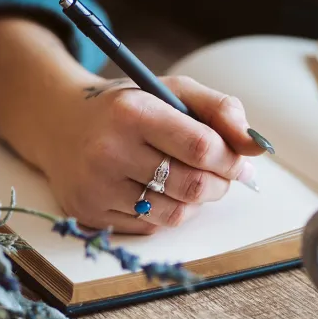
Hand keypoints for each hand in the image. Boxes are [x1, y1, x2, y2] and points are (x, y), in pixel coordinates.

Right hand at [40, 76, 265, 233]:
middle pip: (193, 186)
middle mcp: (108, 151)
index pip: (202, 147)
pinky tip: (160, 191)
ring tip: (192, 181)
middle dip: (221, 183)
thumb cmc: (129, 107)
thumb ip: (221, 110)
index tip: (238, 160)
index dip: (231, 159)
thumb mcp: (173, 91)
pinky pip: (151, 227)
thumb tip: (258, 146)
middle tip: (222, 174)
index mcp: (132, 112)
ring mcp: (96, 187)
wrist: (59, 123)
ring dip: (197, 202)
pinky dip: (168, 212)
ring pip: (175, 213)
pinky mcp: (89, 214)